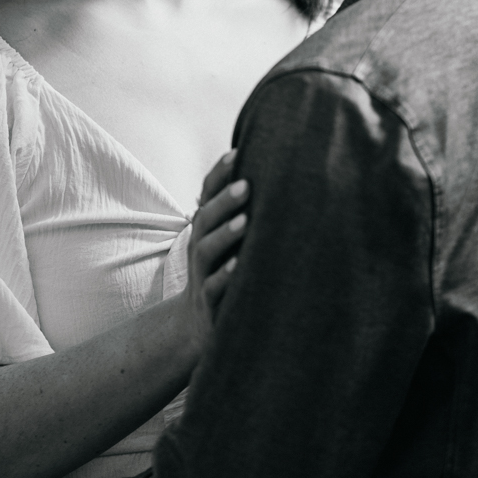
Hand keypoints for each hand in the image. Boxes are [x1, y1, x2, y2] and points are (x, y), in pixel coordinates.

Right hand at [181, 149, 248, 356]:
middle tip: (246, 185)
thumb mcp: (227, 241)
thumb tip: (280, 172)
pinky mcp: (209, 302)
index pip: (206, 194)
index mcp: (206, 227)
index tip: (236, 153)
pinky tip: (241, 265)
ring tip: (246, 221)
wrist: (196, 325)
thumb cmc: (222, 271)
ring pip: (207, 251)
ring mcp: (202, 274)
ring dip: (226, 235)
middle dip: (224, 201)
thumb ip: (243, 212)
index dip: (219, 174)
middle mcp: (200, 246)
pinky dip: (226, 276)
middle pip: (206, 218)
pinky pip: (215, 287)